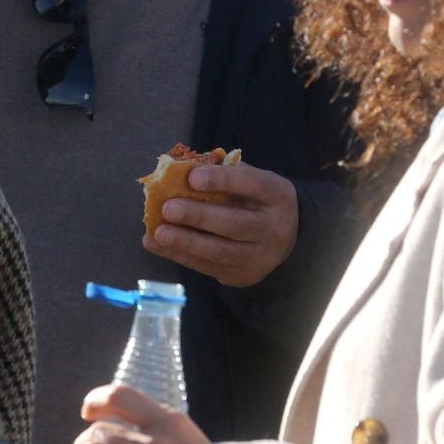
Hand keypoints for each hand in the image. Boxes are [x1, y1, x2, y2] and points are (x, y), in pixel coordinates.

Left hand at [144, 161, 299, 287]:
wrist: (286, 238)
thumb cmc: (257, 200)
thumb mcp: (251, 180)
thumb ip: (223, 172)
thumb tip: (181, 167)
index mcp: (278, 195)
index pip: (252, 185)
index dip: (222, 180)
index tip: (192, 177)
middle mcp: (274, 228)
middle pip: (236, 225)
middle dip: (199, 217)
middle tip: (168, 208)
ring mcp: (260, 257)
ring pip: (220, 252)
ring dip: (185, 242)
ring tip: (158, 233)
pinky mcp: (242, 276)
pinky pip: (208, 267)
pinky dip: (179, 255)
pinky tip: (156, 244)